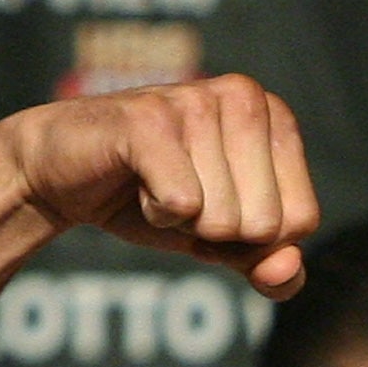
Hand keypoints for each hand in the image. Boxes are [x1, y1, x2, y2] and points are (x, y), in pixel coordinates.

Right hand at [0, 74, 316, 298]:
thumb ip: (271, 266)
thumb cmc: (157, 201)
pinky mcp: (150, 119)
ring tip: (157, 184)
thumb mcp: (226, 243)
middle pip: (266, 224)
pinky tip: (138, 183)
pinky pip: (183, 205)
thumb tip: (287, 270)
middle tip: (181, 197)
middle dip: (219, 233)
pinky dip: (156, 215)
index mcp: (276, 117)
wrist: (65, 176)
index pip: (301, 220)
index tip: (216, 208)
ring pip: (224, 217)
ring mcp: (196, 101)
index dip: (254, 240)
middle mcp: (244, 96)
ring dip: (183, 222)